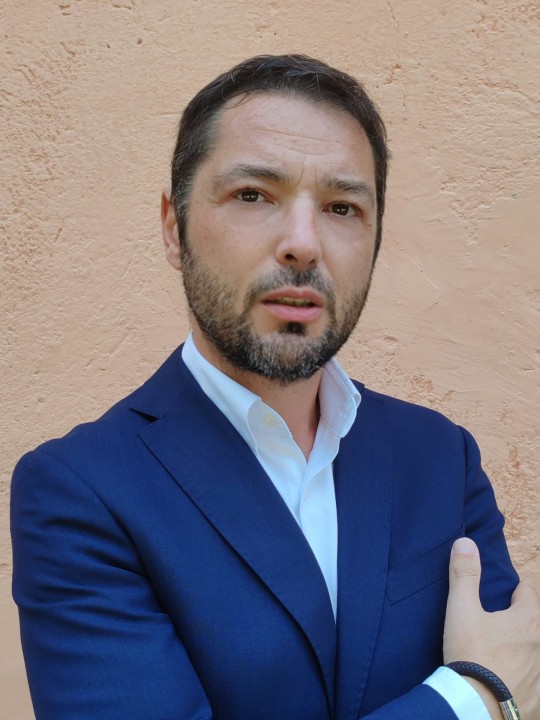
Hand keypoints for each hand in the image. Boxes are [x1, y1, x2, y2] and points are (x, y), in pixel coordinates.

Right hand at [444, 537, 539, 719]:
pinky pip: (533, 680)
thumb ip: (464, 575)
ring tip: (502, 650)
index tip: (503, 591)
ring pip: (535, 651)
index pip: (528, 593)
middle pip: (535, 622)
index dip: (516, 589)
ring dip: (523, 647)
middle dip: (521, 617)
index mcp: (526, 620)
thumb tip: (466, 542)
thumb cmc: (472, 654)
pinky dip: (524, 675)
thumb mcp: (461, 610)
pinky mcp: (536, 698)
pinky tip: (509, 678)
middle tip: (500, 618)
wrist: (477, 708)